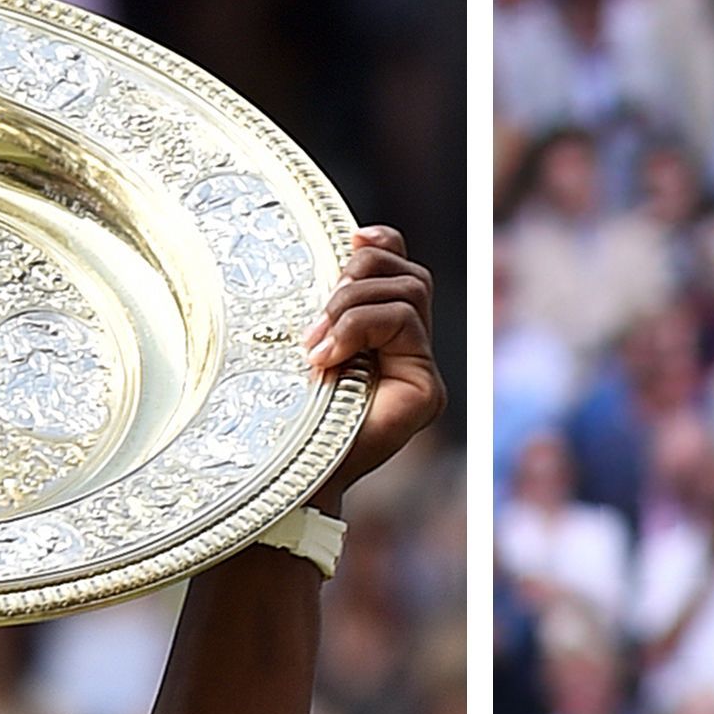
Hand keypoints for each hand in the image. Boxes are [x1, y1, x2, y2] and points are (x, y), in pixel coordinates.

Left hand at [304, 226, 442, 509]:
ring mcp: (422, 372)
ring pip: (409, 292)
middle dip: (358, 278)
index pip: (400, 269)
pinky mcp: (427, 391)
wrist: (287, 477)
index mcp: (383, 337)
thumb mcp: (305, 339)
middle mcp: (410, 353)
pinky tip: (327, 357)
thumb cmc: (285, 410)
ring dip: (351, 306)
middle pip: (409, 275)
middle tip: (316, 318)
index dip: (382, 243)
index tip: (350, 237)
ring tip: (316, 344)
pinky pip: (405, 322)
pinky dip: (360, 326)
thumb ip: (330, 302)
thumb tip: (346, 245)